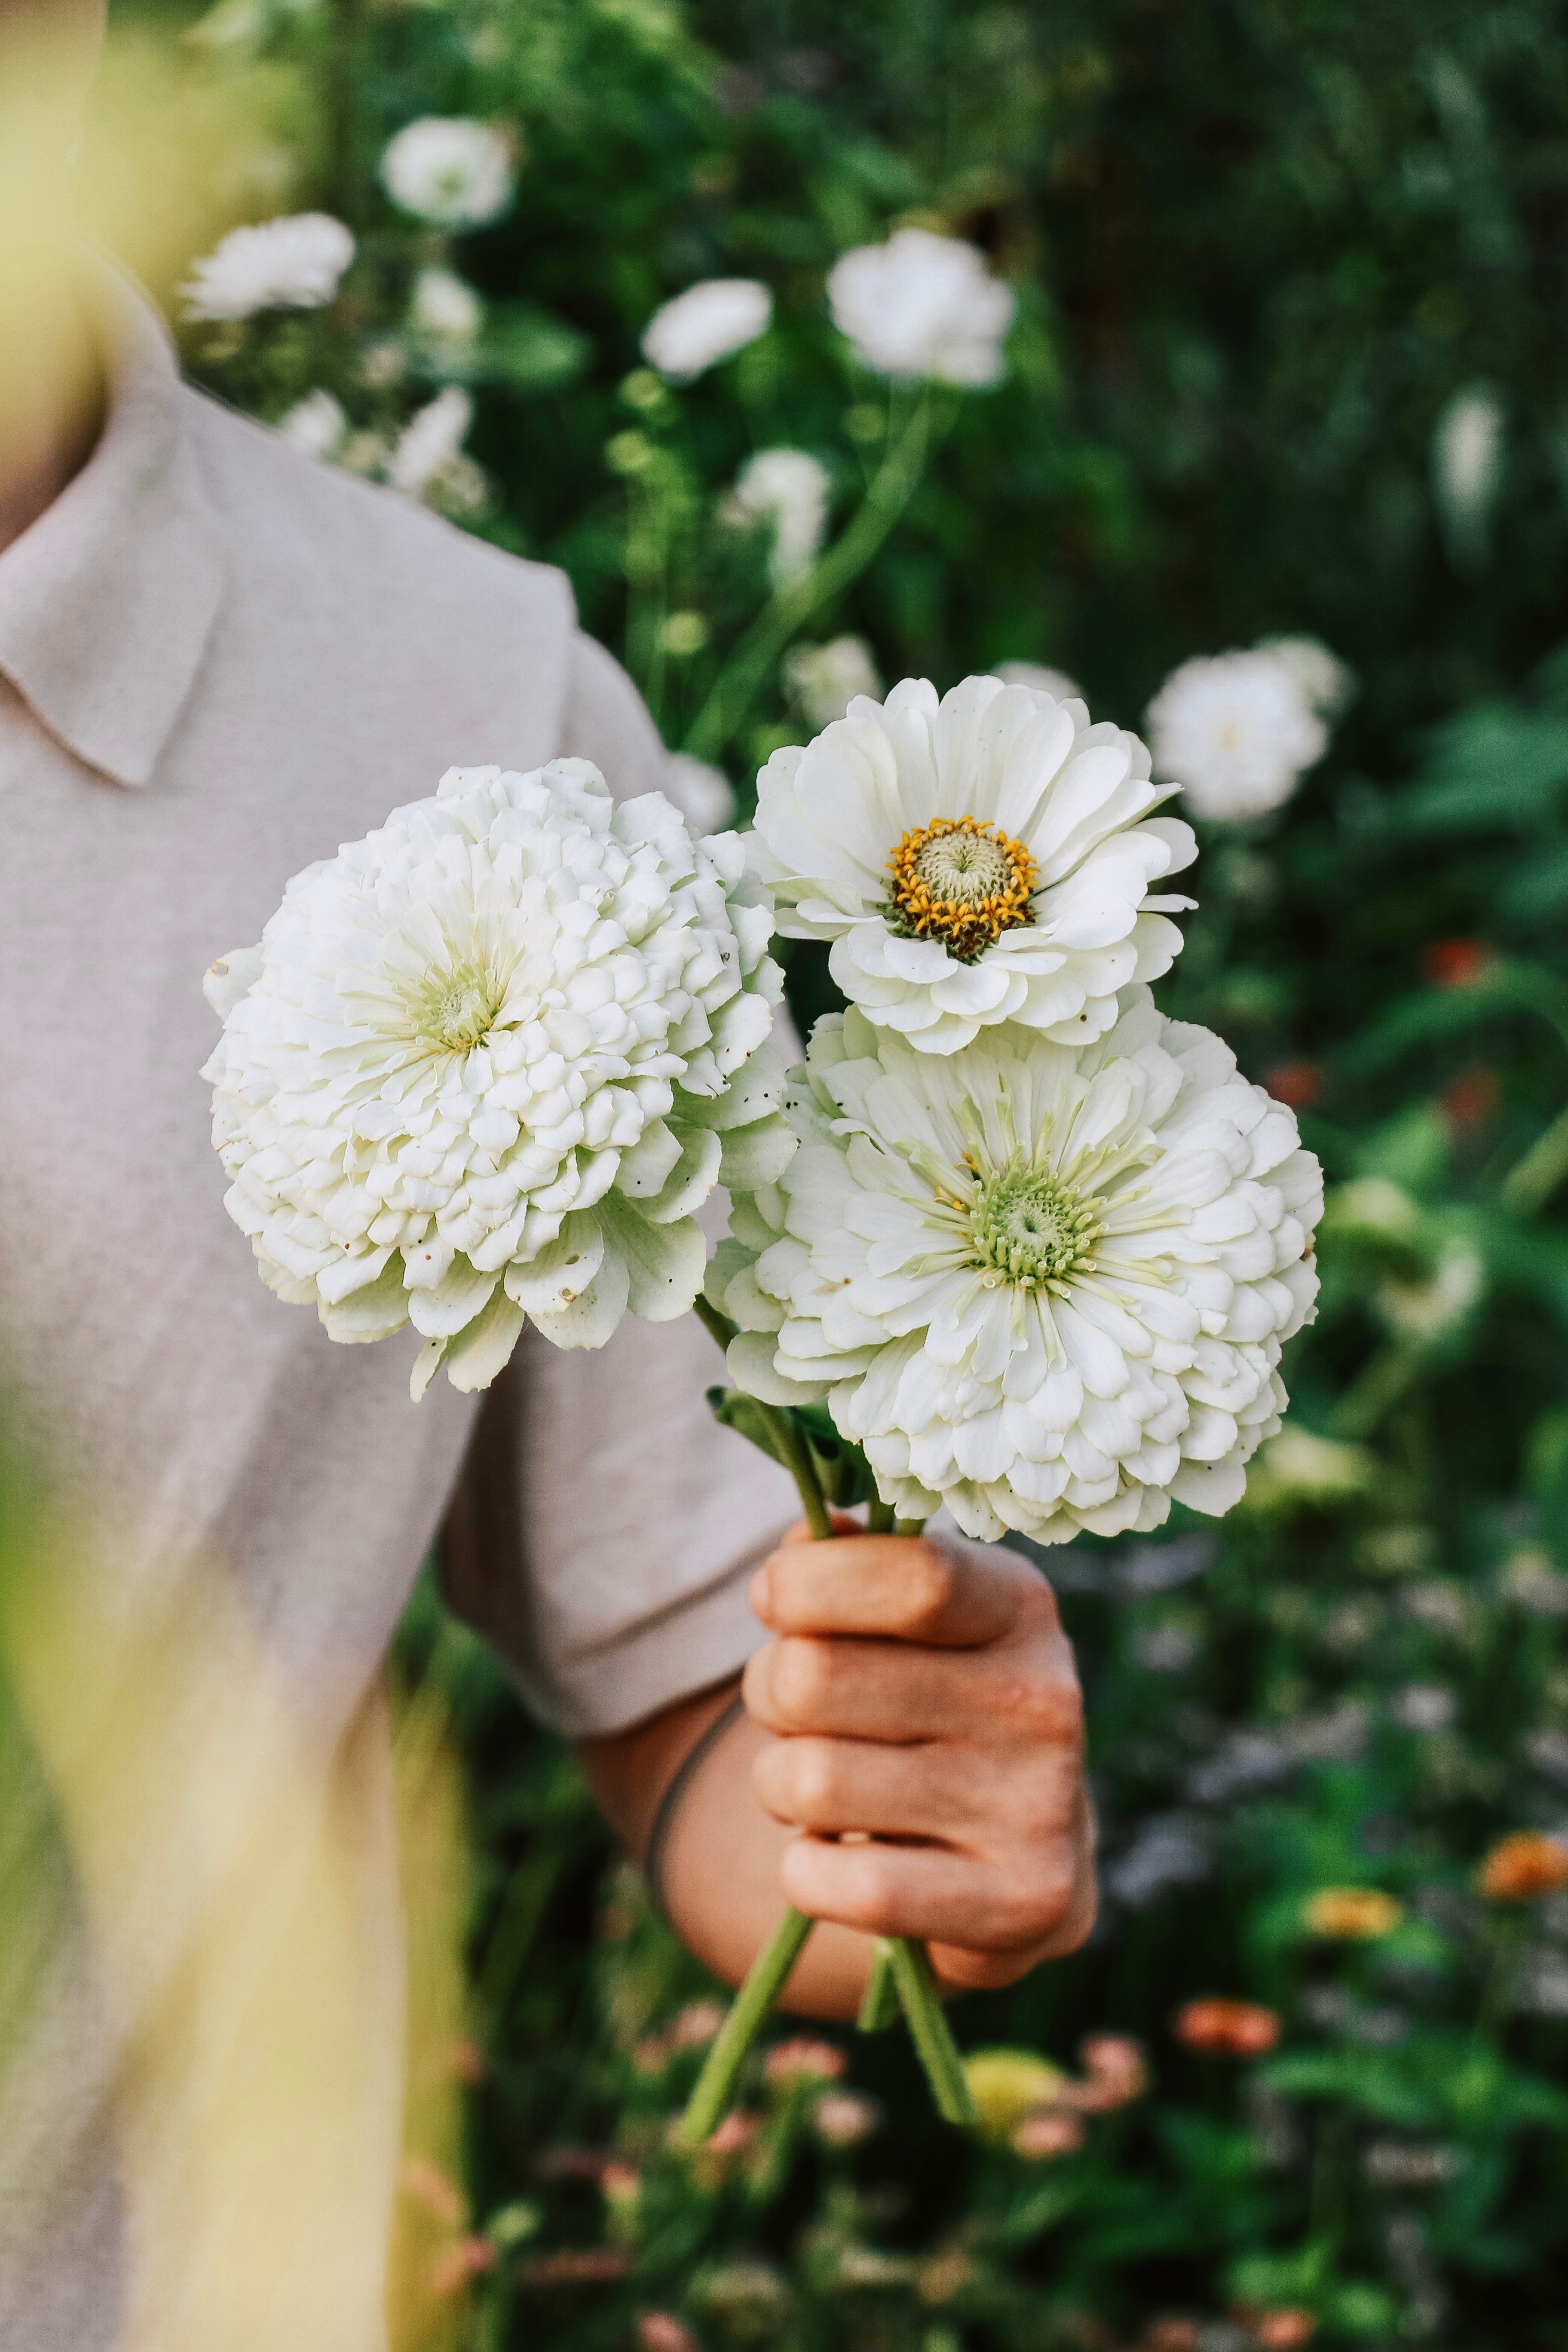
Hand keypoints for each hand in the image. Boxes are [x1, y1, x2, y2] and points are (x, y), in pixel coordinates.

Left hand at [742, 1518, 1095, 1991]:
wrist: (1016, 1854)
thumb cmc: (930, 1701)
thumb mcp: (908, 1615)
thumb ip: (847, 1561)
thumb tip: (798, 1546)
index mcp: (1019, 1605)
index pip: (908, 1575)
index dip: (804, 1583)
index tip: (773, 1599)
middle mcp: (1042, 1700)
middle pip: (815, 1677)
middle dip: (771, 1691)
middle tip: (799, 1712)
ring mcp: (1037, 1808)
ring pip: (808, 1781)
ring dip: (781, 1784)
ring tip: (825, 1783)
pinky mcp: (1018, 1906)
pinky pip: (833, 1881)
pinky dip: (806, 1870)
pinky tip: (841, 1856)